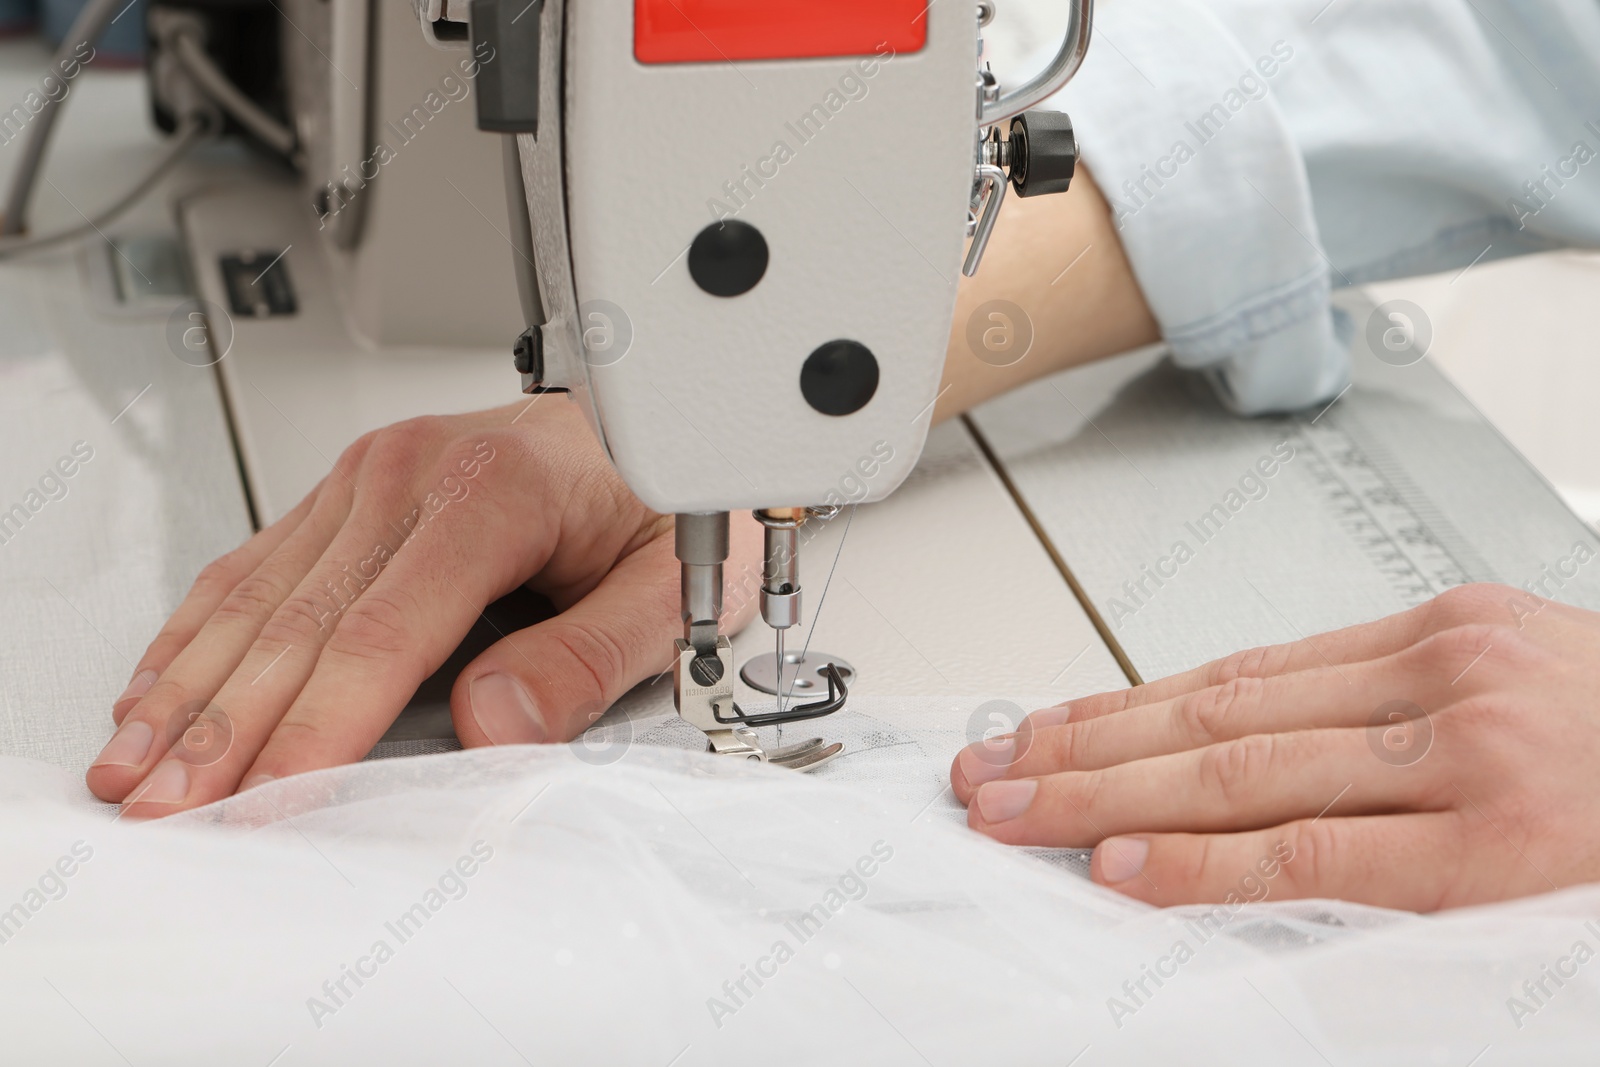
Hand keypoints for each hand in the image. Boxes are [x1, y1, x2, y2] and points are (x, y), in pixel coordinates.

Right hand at [88, 400, 759, 816]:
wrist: (642, 419)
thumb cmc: (656, 499)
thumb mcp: (669, 585)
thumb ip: (590, 654)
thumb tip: (497, 720)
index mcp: (495, 488)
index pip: (382, 633)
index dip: (315, 727)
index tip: (265, 800)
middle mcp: (414, 471)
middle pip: (298, 620)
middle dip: (224, 727)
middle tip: (168, 809)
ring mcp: (372, 474)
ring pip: (257, 593)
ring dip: (188, 686)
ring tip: (133, 764)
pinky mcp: (351, 489)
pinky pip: (257, 562)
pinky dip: (201, 631)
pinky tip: (164, 684)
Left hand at [951, 583, 1599, 910]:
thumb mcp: (1518, 687)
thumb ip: (1389, 714)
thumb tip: (1246, 760)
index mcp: (1434, 635)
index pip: (1232, 676)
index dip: (1118, 706)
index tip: (1035, 727)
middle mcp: (1437, 675)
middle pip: (1210, 715)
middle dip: (1080, 746)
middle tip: (984, 771)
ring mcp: (1465, 752)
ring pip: (1239, 771)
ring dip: (1107, 795)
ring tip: (1015, 811)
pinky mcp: (1497, 839)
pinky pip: (1318, 852)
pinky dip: (1208, 861)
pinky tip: (1122, 866)